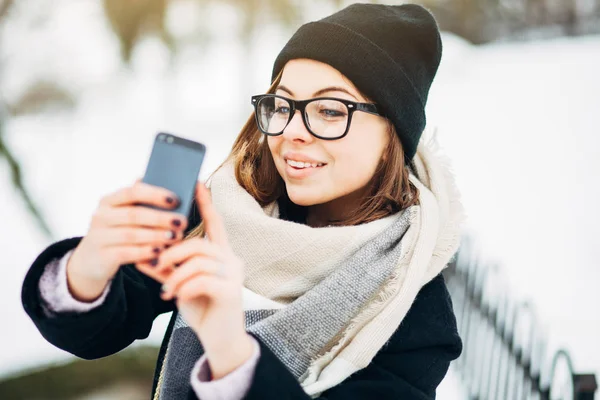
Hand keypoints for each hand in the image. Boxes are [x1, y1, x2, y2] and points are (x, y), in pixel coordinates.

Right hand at [67, 180, 187, 301]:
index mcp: (109, 201)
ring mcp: (99, 236)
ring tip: (175, 236)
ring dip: (156, 235)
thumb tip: (167, 185)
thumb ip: (141, 203)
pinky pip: (126, 253)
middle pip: (134, 214)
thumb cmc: (118, 232)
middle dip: (160, 218)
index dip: (154, 195)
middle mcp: (101, 216)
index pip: (132, 192)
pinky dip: (145, 251)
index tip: (176, 200)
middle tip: (182, 222)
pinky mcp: (101, 256)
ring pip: (131, 234)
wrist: (91, 261)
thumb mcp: (124, 216)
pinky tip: (160, 251)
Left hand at [136, 183, 253, 378]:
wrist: (221, 340)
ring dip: (176, 273)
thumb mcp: (180, 285)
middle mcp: (232, 260)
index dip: (206, 203)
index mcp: (221, 254)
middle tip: (158, 264)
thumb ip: (166, 269)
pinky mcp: (231, 292)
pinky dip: (183, 286)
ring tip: (166, 288)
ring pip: (199, 260)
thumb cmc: (203, 308)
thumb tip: (141, 256)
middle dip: (174, 252)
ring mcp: (234, 275)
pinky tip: (175, 297)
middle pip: (199, 243)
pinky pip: (202, 280)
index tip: (196, 182)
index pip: (215, 223)